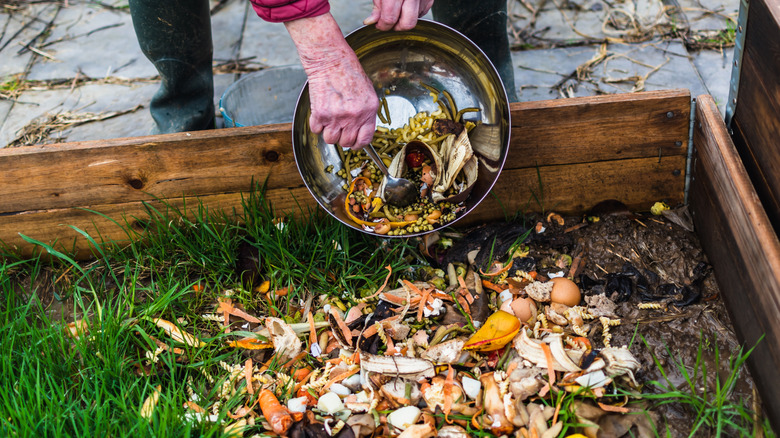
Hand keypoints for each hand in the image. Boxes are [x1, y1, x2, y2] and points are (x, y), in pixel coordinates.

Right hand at [285, 14, 378, 149]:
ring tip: (329, 119)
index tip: (353, 143)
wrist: (330, 59)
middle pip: (346, 142)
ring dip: (328, 132)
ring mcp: (337, 117)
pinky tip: (320, 112)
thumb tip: (361, 128)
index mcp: (368, 111)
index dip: (357, 144)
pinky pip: (316, 130)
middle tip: (339, 127)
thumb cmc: (348, 71)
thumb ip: (365, 112)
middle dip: (342, 137)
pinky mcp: (320, 113)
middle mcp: (354, 116)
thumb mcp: (367, 91)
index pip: (364, 139)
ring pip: (330, 139)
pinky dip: (316, 124)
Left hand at [363, 0, 433, 30]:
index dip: (383, 25)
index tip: (379, 25)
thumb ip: (377, 5)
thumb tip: (372, 21)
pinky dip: (414, 12)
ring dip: (405, 19)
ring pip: (416, 19)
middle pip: (407, 23)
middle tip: (388, 22)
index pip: (390, 17)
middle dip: (396, 27)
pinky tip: (407, 4)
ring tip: (398, 9)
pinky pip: (423, 12)